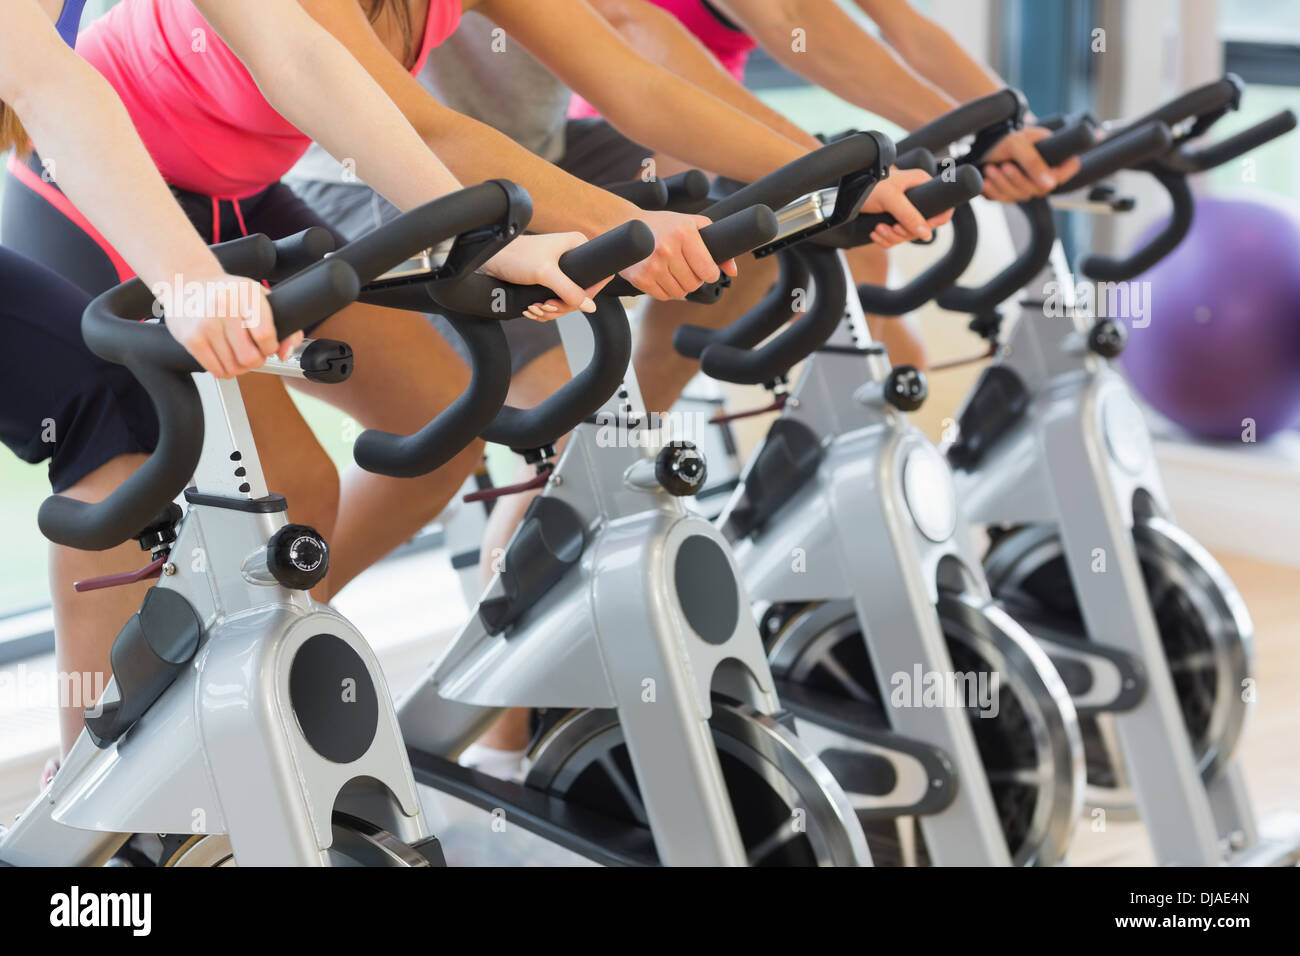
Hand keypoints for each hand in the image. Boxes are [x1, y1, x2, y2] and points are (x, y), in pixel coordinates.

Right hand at [162, 273, 299, 377]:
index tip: (267, 345)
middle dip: (256, 360)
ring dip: (240, 366)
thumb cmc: (228, 293)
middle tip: (252, 351)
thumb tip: (284, 353)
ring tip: (236, 351)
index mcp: (246, 293)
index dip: (270, 347)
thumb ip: (283, 326)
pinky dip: (225, 370)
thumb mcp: (259, 298)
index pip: (265, 335)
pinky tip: (224, 355)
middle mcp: (224, 306)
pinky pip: (217, 371)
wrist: (188, 283)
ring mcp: (206, 323)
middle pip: (250, 357)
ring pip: (235, 368)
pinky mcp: (192, 339)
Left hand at [481, 232, 598, 320]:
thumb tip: (590, 307)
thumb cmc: (515, 255)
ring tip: (534, 307)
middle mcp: (571, 256)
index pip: (597, 276)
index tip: (568, 303)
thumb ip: (569, 291)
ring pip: (565, 300)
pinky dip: (543, 309)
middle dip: (561, 306)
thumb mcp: (545, 273)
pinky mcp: (547, 279)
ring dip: (550, 310)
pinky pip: (554, 300)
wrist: (490, 258)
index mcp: (577, 245)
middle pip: (580, 293)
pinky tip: (531, 308)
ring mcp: (559, 269)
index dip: (587, 295)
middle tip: (544, 306)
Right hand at [620, 209, 736, 300]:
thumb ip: (717, 245)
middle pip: (695, 284)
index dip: (710, 273)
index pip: (708, 271)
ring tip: (673, 270)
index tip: (705, 268)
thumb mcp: (694, 225)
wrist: (627, 225)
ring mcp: (652, 265)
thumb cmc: (665, 225)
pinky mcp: (640, 278)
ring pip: (680, 293)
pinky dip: (667, 290)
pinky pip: (664, 296)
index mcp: (684, 233)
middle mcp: (667, 249)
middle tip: (686, 266)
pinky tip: (662, 275)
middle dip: (694, 278)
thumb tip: (733, 271)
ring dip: (681, 286)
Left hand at [863, 167, 953, 248]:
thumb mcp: (890, 199)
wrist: (843, 195)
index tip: (918, 229)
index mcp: (920, 183)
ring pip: (908, 233)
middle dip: (904, 232)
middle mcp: (915, 195)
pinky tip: (875, 232)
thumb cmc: (866, 186)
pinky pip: (896, 237)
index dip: (934, 222)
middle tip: (892, 228)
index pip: (942, 208)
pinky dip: (885, 239)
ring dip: (892, 237)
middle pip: (923, 226)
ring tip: (878, 228)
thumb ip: (909, 215)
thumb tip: (927, 233)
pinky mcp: (893, 218)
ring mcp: (904, 209)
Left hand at [981, 127, 1081, 202]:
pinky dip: (994, 191)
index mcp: (1051, 155)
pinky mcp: (1009, 193)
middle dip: (1019, 179)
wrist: (980, 145)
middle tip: (1004, 165)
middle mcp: (1041, 172)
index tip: (1051, 172)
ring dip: (1003, 184)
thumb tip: (1050, 185)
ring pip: (1021, 196)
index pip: (1068, 169)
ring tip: (990, 169)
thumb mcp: (1018, 144)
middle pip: (1041, 189)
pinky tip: (985, 181)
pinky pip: (1004, 199)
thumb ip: (1033, 162)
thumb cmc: (1003, 138)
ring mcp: (1025, 185)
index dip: (1064, 172)